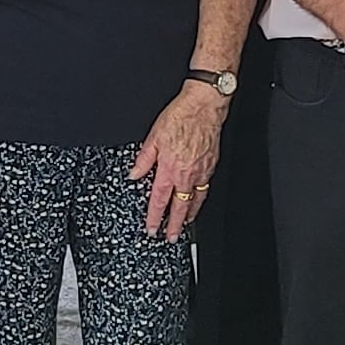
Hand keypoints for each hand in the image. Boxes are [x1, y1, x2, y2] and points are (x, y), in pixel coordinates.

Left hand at [134, 84, 224, 240]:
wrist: (204, 106)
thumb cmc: (181, 116)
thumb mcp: (153, 137)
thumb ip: (143, 159)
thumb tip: (134, 174)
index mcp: (169, 168)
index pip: (159, 200)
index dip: (154, 217)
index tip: (151, 228)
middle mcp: (186, 174)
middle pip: (180, 208)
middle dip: (174, 226)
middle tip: (171, 238)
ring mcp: (201, 172)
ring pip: (195, 201)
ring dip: (189, 215)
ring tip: (185, 224)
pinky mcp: (211, 166)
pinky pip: (205, 189)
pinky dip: (200, 199)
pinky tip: (197, 200)